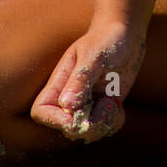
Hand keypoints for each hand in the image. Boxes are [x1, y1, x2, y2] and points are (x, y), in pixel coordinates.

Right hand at [30, 21, 146, 143]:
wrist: (125, 34)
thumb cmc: (105, 38)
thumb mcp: (94, 55)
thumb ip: (81, 78)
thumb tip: (66, 105)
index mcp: (58, 83)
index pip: (41, 112)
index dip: (54, 120)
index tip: (75, 115)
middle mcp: (69, 98)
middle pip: (67, 129)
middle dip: (88, 124)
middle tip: (105, 104)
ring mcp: (86, 105)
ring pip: (87, 132)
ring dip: (103, 124)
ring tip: (113, 102)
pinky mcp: (102, 108)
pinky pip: (105, 128)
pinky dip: (114, 122)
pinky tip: (118, 105)